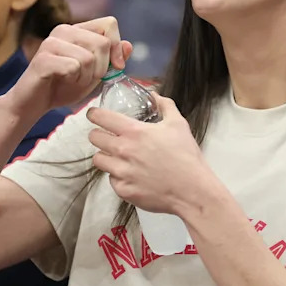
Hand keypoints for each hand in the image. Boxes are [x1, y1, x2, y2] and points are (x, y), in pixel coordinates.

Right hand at [6, 16, 131, 119]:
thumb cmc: (63, 87)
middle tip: (86, 78)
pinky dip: (73, 80)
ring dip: (86, 77)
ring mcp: (51, 42)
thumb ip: (111, 60)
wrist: (34, 103)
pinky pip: (73, 67)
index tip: (116, 66)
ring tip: (72, 80)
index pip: (109, 23)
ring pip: (89, 58)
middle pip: (102, 43)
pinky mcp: (43, 58)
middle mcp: (63, 31)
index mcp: (77, 30)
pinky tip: (62, 82)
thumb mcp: (94, 74)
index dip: (117, 46)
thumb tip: (129, 45)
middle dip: (101, 68)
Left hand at [86, 94, 210, 214]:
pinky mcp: (123, 190)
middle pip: (94, 138)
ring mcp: (121, 172)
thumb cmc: (185, 157)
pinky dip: (119, 177)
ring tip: (120, 158)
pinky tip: (132, 175)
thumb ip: (165, 106)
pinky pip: (111, 180)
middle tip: (108, 137)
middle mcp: (123, 151)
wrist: (191, 190)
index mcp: (134, 132)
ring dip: (107, 156)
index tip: (93, 115)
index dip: (94, 114)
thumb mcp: (178, 124)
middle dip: (98, 135)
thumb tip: (155, 95)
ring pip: (99, 160)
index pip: (101, 117)